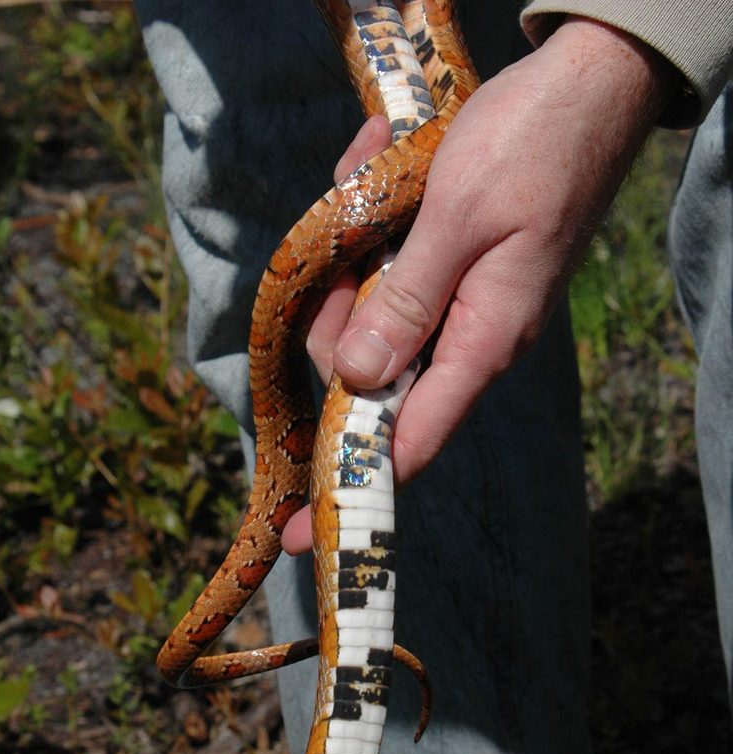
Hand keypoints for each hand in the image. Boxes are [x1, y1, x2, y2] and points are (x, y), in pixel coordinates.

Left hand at [282, 16, 676, 554]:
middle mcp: (470, 339)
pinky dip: (373, 234)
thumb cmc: (533, 145)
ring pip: (372, 324)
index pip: (407, 443)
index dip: (348, 485)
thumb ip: (404, 304)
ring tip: (368, 180)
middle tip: (339, 249)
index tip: (295, 532)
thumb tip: (355, 380)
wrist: (592, 86)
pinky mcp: (453, 273)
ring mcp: (462, 308)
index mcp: (481, 343)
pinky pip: (392, 277)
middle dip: (333, 322)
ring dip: (352, 261)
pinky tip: (380, 173)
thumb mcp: (456, 220)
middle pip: (370, 376)